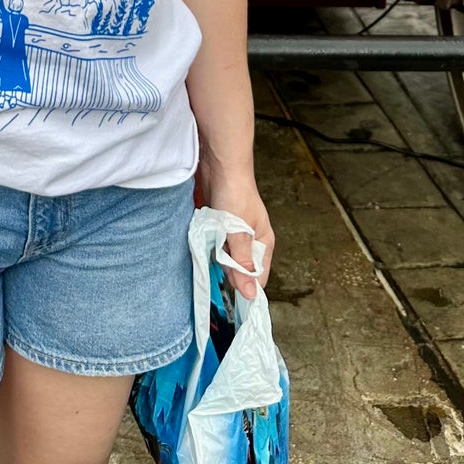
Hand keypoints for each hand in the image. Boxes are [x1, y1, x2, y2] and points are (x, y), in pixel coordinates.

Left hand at [199, 166, 274, 300]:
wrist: (220, 164)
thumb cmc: (235, 193)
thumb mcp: (238, 231)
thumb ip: (242, 262)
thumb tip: (251, 295)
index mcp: (263, 244)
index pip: (258, 278)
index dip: (246, 289)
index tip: (230, 299)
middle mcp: (250, 242)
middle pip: (239, 270)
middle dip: (226, 272)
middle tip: (214, 265)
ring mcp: (234, 234)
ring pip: (224, 258)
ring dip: (215, 259)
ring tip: (207, 254)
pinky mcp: (219, 227)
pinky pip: (214, 245)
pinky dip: (207, 248)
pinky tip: (200, 246)